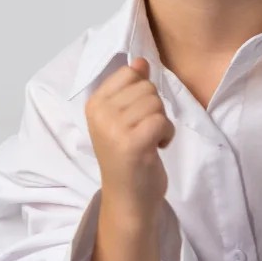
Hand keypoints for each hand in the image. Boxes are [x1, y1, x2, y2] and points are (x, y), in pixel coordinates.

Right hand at [84, 57, 174, 215]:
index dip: (142, 93)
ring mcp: (114, 128)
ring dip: (161, 122)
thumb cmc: (128, 158)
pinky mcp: (132, 143)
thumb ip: (131, 88)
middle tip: (143, 132)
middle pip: (146, 87)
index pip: (129, 73)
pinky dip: (167, 133)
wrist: (128, 199)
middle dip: (154, 108)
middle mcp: (99, 113)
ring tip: (149, 141)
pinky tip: (156, 148)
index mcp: (94, 103)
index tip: (136, 117)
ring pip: (156, 102)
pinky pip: (161, 120)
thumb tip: (141, 61)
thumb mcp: (124, 118)